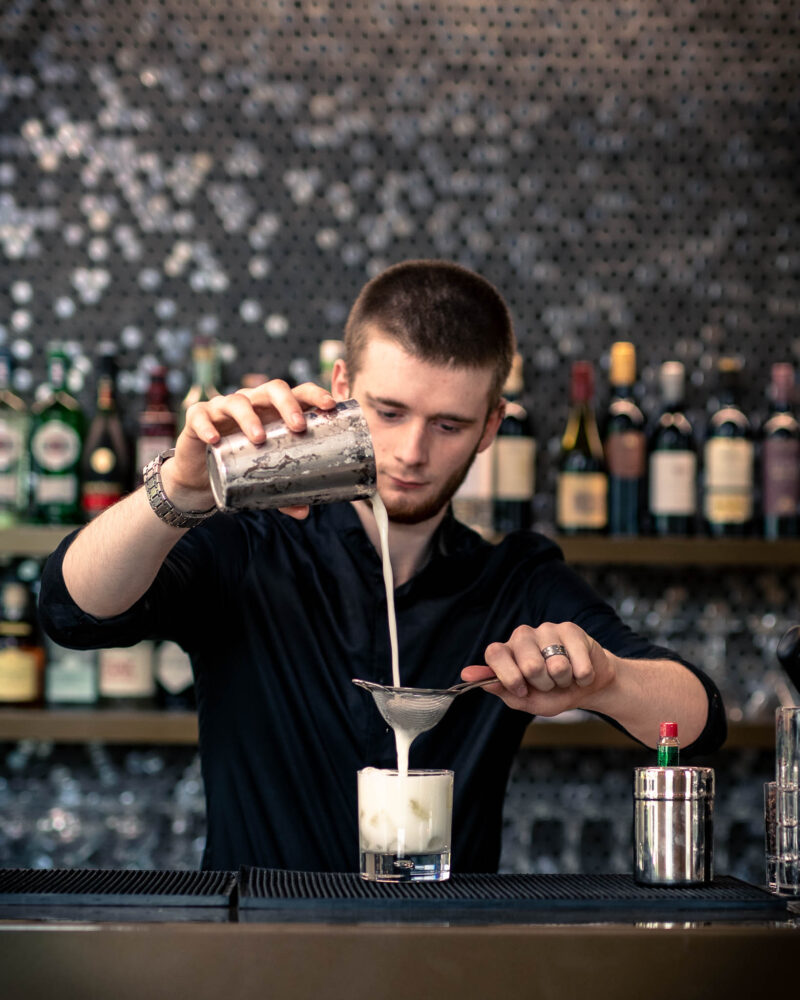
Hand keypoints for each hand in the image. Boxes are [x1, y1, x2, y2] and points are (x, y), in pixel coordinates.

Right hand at [162, 380, 336, 518]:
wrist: (200, 476)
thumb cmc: (240, 467)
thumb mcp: (265, 480)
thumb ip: (284, 494)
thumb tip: (304, 512)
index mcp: (274, 410)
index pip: (298, 392)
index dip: (314, 394)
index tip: (330, 406)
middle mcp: (251, 402)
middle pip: (272, 389)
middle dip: (288, 404)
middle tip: (298, 427)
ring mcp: (223, 407)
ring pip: (237, 401)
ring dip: (250, 417)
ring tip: (259, 438)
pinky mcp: (198, 418)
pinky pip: (200, 416)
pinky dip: (207, 425)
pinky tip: (215, 439)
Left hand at [460, 622, 615, 716]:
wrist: (586, 687)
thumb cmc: (552, 694)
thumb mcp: (524, 700)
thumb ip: (500, 689)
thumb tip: (467, 675)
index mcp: (507, 652)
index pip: (494, 653)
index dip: (509, 676)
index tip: (522, 689)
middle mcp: (523, 635)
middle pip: (530, 665)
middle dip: (543, 684)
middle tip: (548, 683)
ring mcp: (547, 629)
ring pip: (557, 665)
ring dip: (563, 680)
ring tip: (563, 676)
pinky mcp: (570, 629)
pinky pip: (579, 664)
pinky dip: (582, 676)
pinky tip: (579, 671)